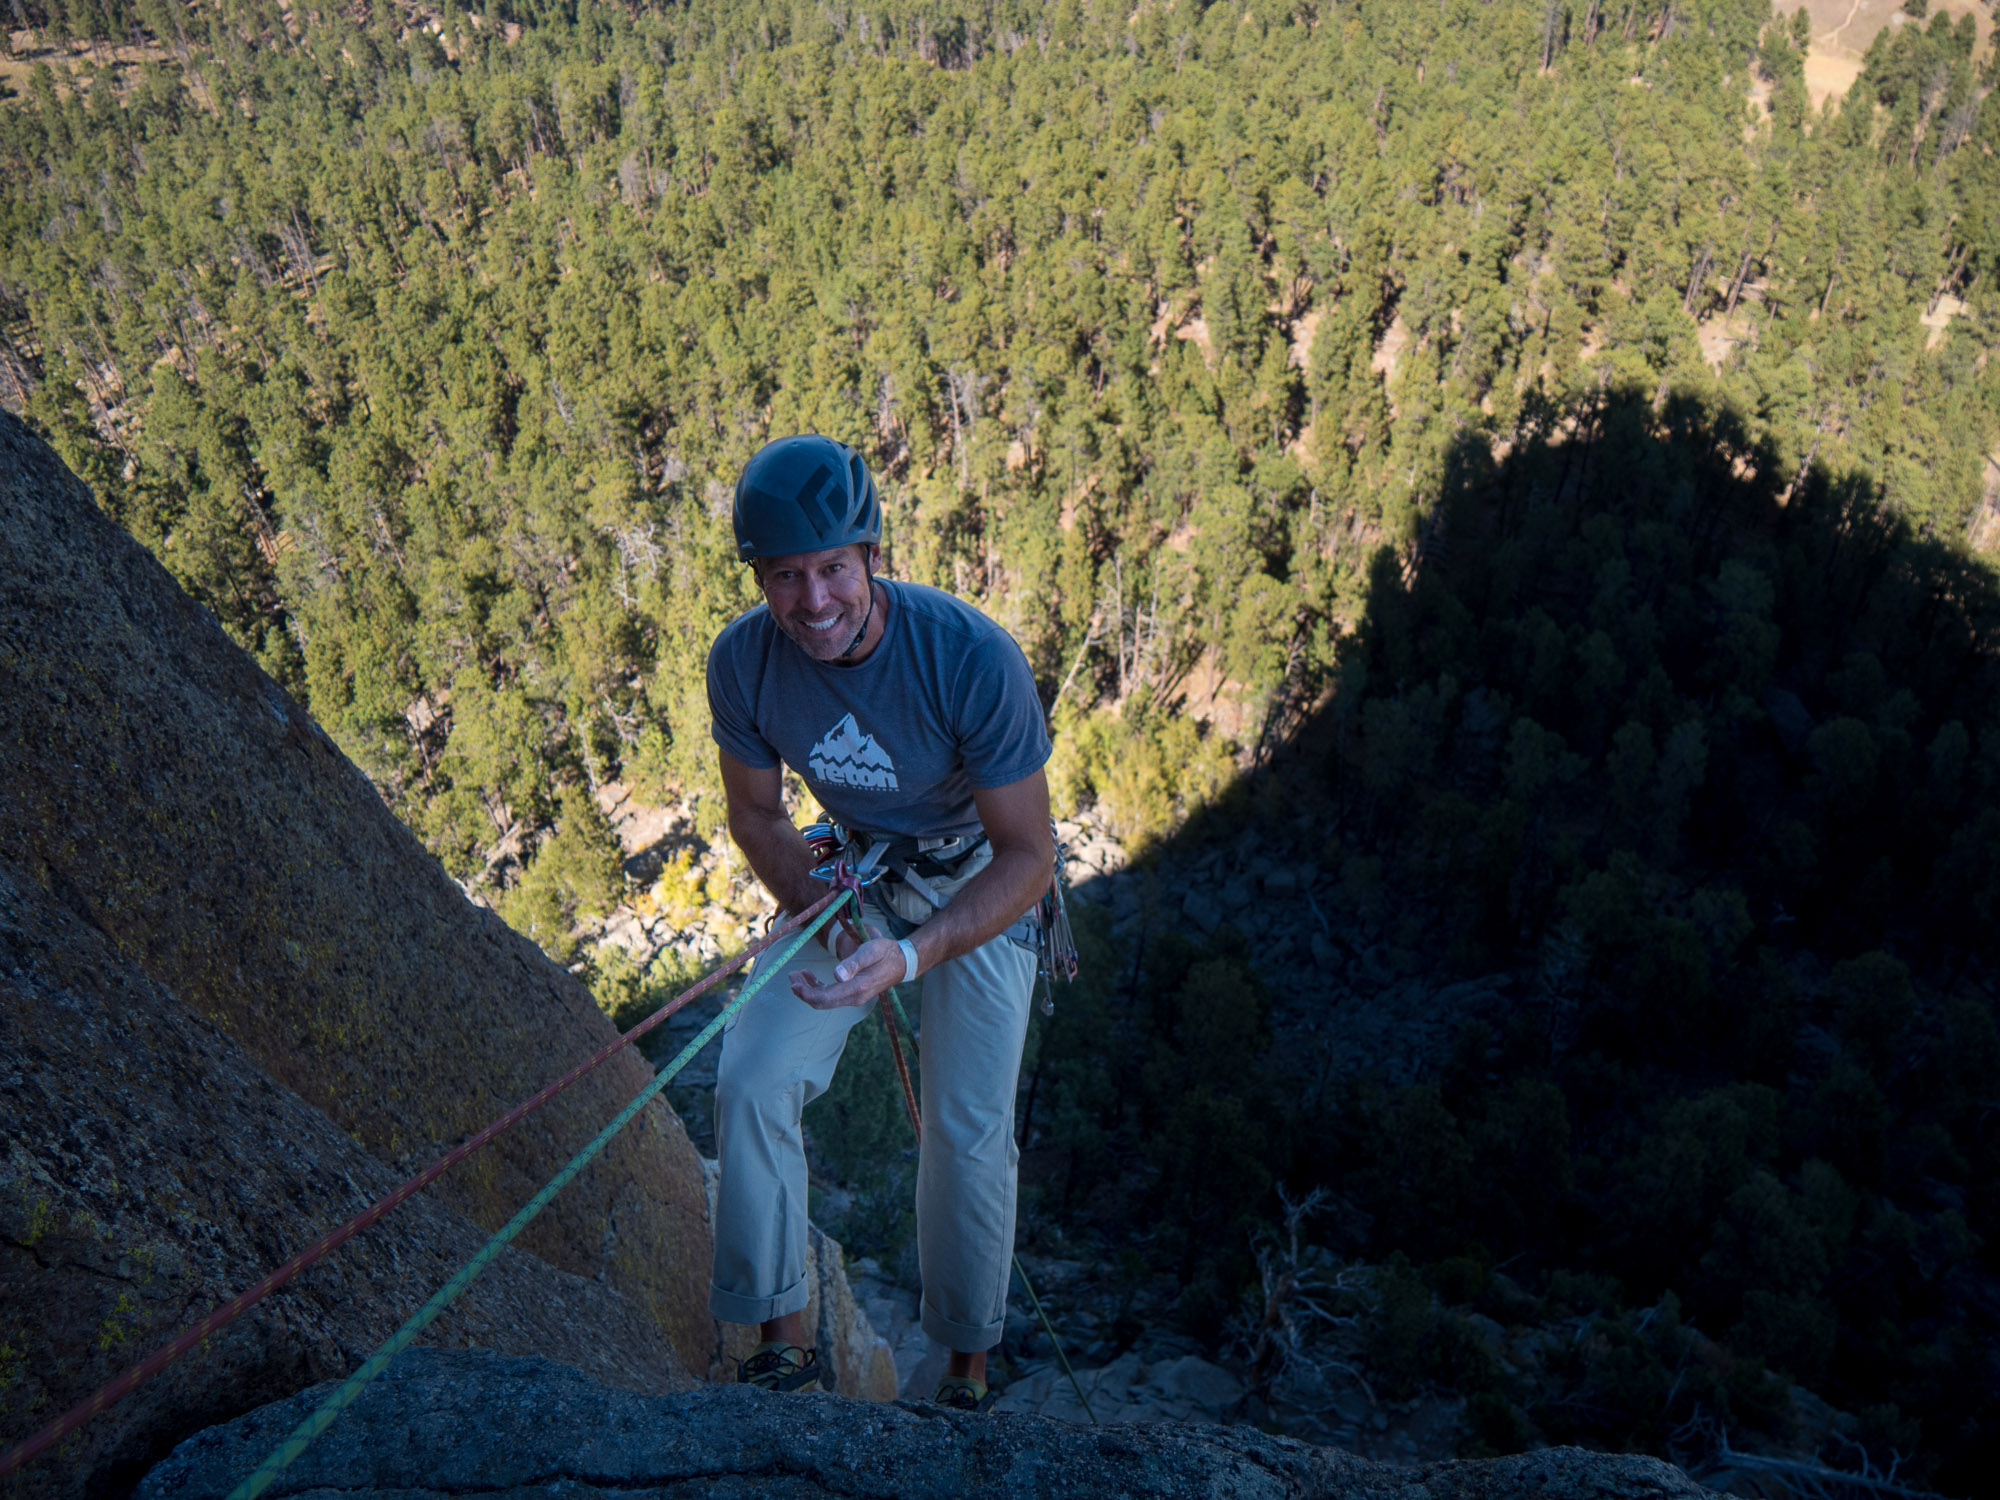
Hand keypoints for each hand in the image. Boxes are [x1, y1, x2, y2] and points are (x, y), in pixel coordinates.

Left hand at [792, 934, 907, 1009]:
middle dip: (803, 991)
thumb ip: (854, 963)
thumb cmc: (886, 952)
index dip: (806, 992)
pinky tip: (810, 977)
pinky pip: (830, 997)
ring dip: (808, 990)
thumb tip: (836, 975)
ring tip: (796, 975)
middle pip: (821, 1002)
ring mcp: (853, 997)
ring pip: (824, 1001)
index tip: (794, 981)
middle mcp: (853, 997)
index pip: (824, 998)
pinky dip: (816, 989)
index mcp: (856, 988)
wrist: (902, 962)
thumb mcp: (871, 951)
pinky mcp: (852, 994)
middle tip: (791, 975)